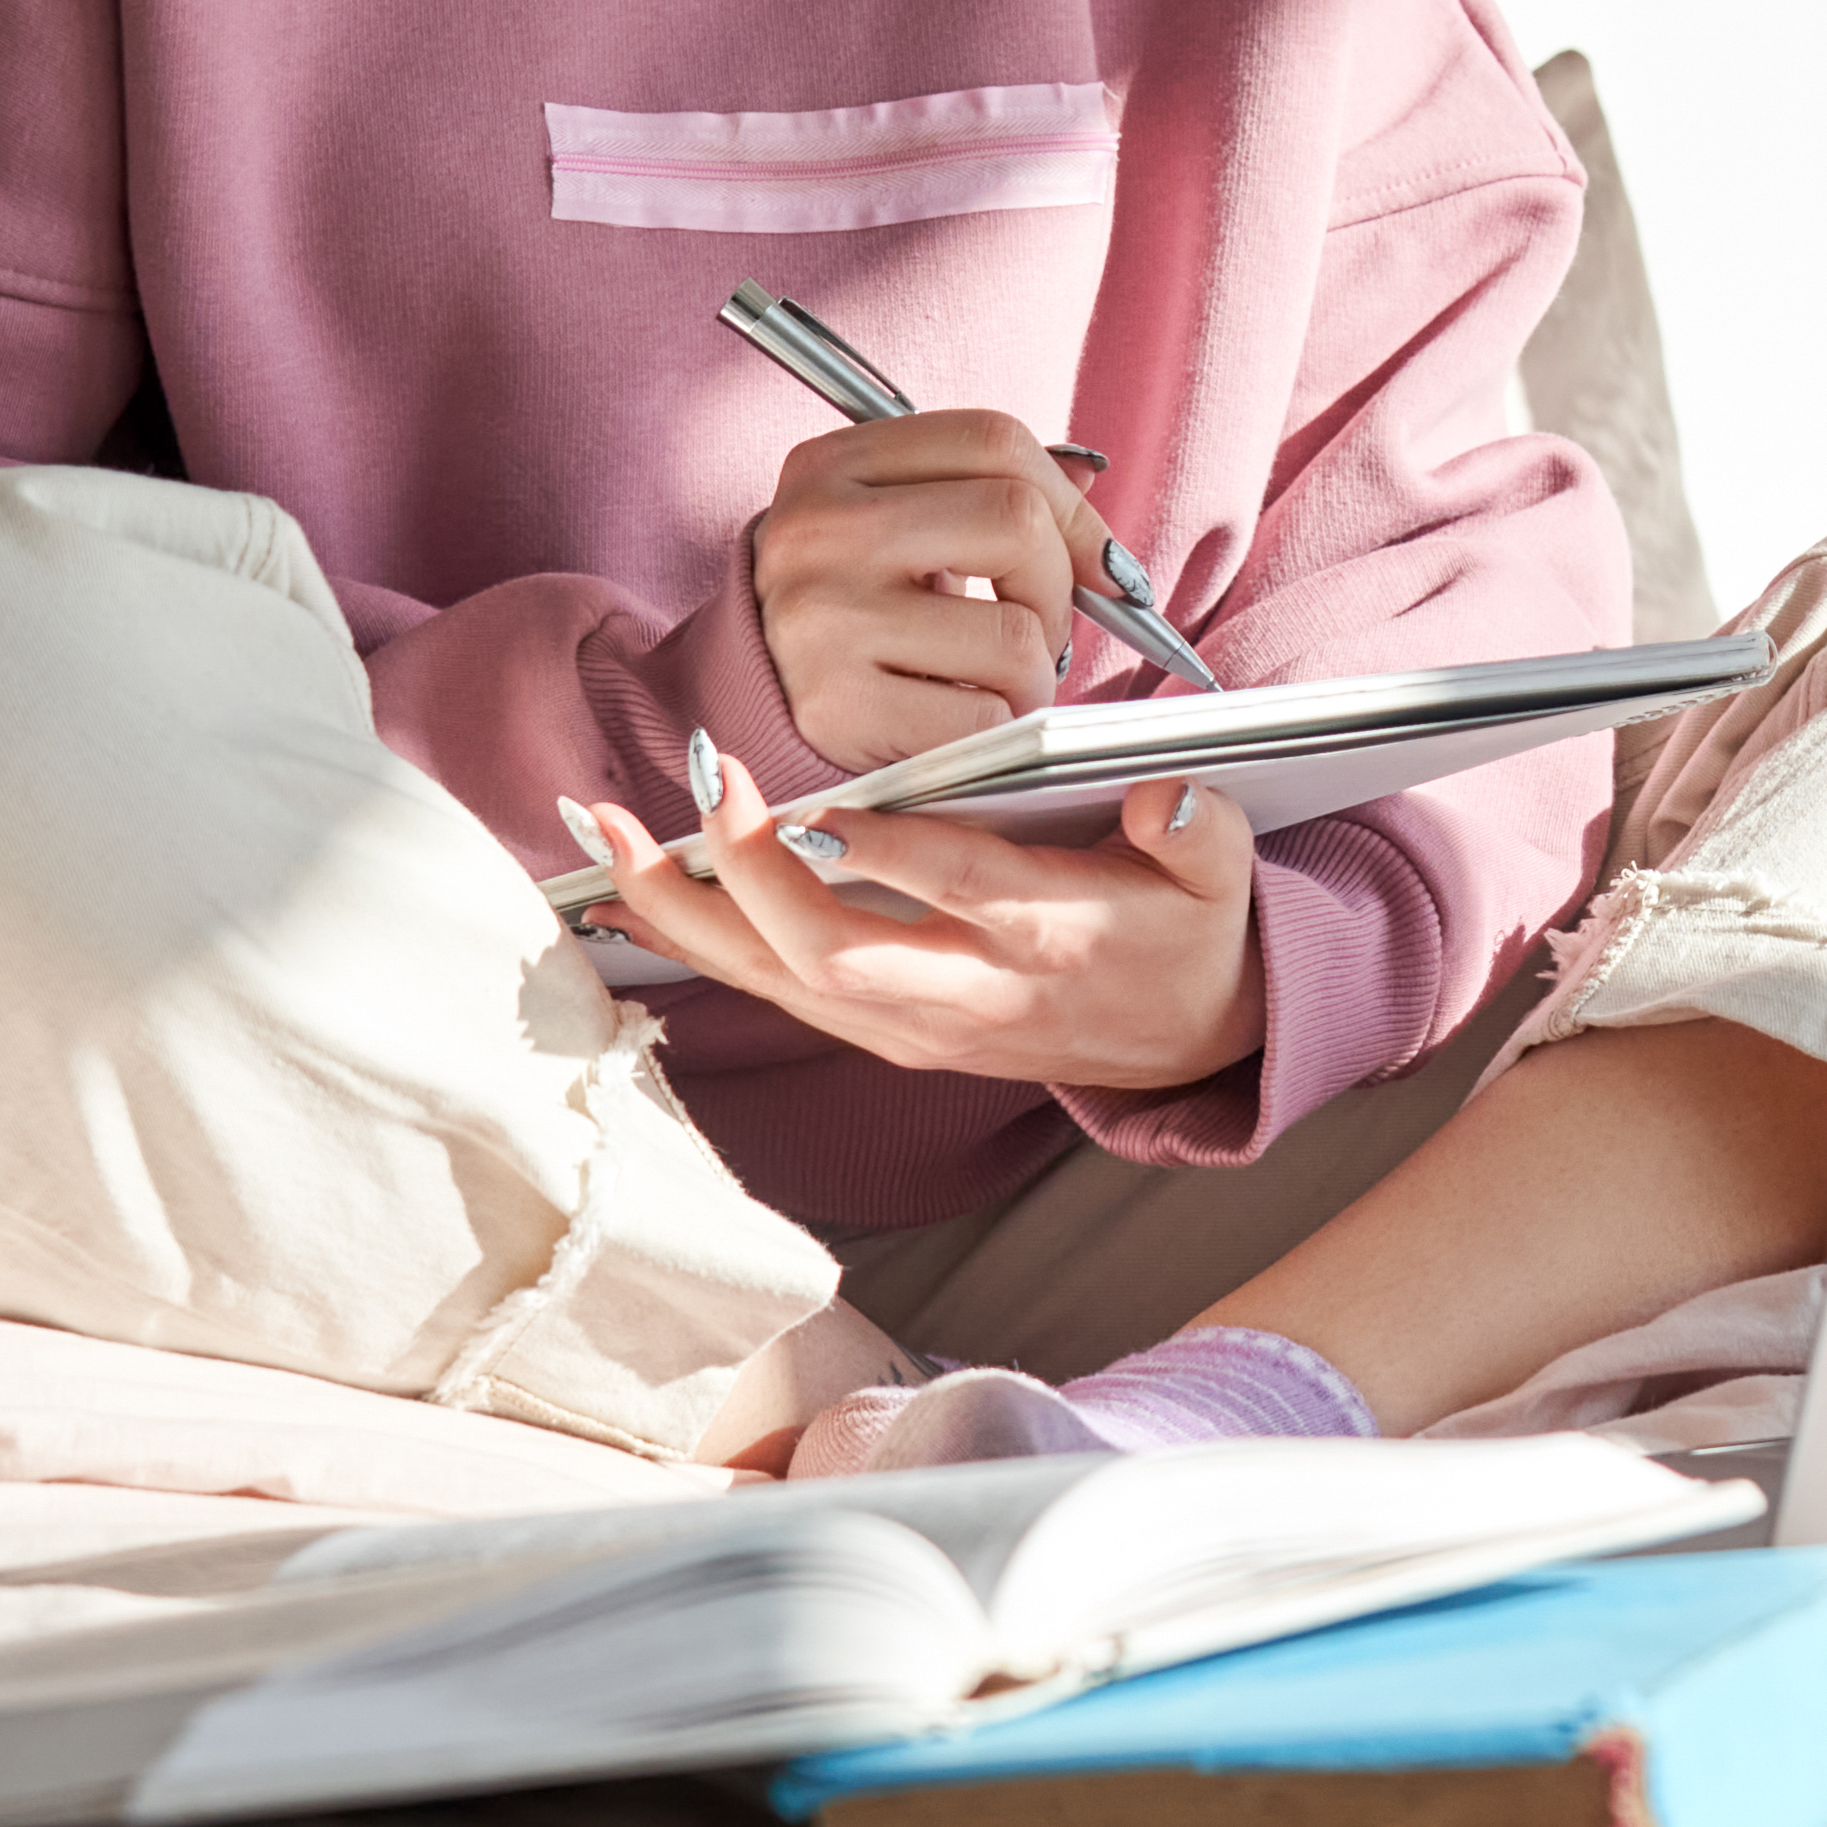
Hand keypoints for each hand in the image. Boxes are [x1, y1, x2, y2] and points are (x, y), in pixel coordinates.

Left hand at [565, 753, 1266, 1095]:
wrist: (1183, 1043)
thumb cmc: (1188, 933)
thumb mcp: (1223, 878)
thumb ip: (1200, 833)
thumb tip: (1168, 798)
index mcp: (1049, 941)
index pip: (957, 893)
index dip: (882, 853)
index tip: (806, 805)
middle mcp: (965, 996)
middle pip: (833, 956)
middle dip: (746, 877)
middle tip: (692, 783)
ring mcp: (912, 1026)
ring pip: (777, 981)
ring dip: (684, 912)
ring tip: (603, 833)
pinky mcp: (879, 1031)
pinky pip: (767, 991)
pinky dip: (690, 945)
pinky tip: (623, 897)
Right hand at [751, 407, 1116, 774]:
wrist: (748, 699)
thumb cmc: (848, 605)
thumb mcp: (895, 524)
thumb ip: (984, 494)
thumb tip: (1090, 489)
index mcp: (833, 463)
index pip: (994, 440)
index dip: (1072, 505)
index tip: (1099, 563)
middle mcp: (819, 529)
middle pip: (1017, 522)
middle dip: (1058, 589)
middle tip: (1038, 628)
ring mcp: (822, 618)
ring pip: (1015, 635)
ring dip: (1032, 676)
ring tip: (989, 683)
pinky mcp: (836, 707)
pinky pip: (984, 718)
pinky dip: (995, 728)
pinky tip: (957, 722)